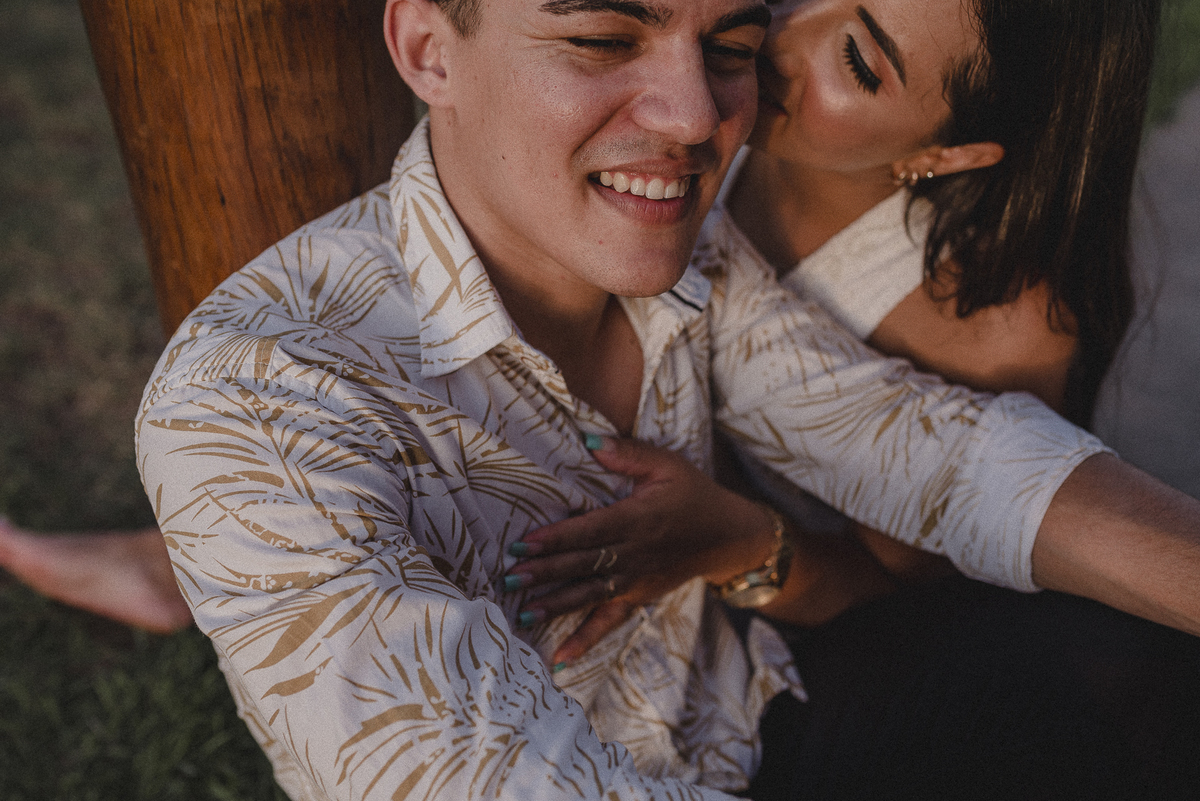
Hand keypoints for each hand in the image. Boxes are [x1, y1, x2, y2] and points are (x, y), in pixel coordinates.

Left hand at [508, 436, 778, 665]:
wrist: (729, 536)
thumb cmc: (693, 494)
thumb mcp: (667, 464)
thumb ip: (629, 452)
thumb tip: (590, 441)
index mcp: (637, 519)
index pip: (589, 532)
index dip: (556, 539)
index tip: (522, 545)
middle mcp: (634, 554)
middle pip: (583, 565)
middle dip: (545, 573)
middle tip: (509, 578)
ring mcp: (636, 581)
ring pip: (590, 595)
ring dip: (555, 606)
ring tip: (522, 614)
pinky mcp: (639, 598)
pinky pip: (610, 623)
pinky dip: (585, 640)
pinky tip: (559, 657)